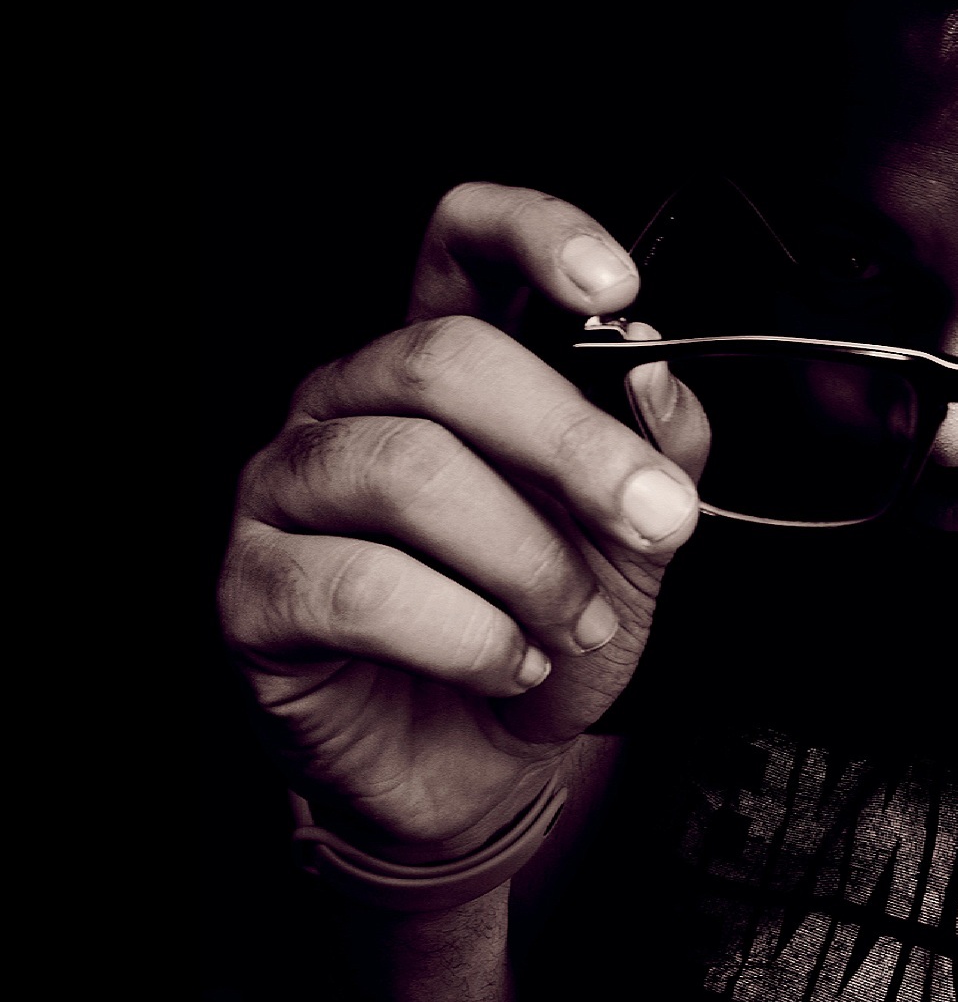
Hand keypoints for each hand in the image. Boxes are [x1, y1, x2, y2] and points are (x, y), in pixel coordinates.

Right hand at [218, 183, 700, 862]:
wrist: (486, 767)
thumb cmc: (546, 631)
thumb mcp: (631, 540)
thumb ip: (656, 451)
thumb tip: (655, 374)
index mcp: (443, 368)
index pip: (460, 244)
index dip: (532, 235)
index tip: (614, 287)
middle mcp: (352, 402)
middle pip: (444, 359)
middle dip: (573, 444)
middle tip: (656, 519)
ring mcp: (289, 489)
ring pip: (409, 472)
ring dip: (527, 561)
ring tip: (573, 621)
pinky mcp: (256, 588)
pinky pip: (360, 586)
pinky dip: (467, 634)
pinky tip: (508, 663)